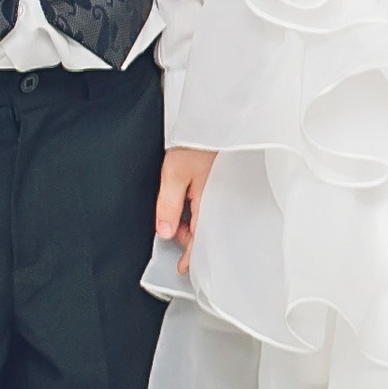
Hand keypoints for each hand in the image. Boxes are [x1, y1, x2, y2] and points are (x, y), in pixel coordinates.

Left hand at [157, 146, 214, 273]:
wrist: (214, 121)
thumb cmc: (197, 143)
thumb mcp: (174, 176)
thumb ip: (169, 206)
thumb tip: (165, 232)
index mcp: (208, 202)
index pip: (201, 237)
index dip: (191, 254)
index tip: (183, 267)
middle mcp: (218, 198)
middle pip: (206, 227)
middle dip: (189, 236)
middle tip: (171, 232)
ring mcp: (221, 190)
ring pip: (208, 215)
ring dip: (193, 222)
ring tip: (177, 216)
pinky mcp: (221, 181)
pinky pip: (210, 203)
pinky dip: (199, 210)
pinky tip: (189, 203)